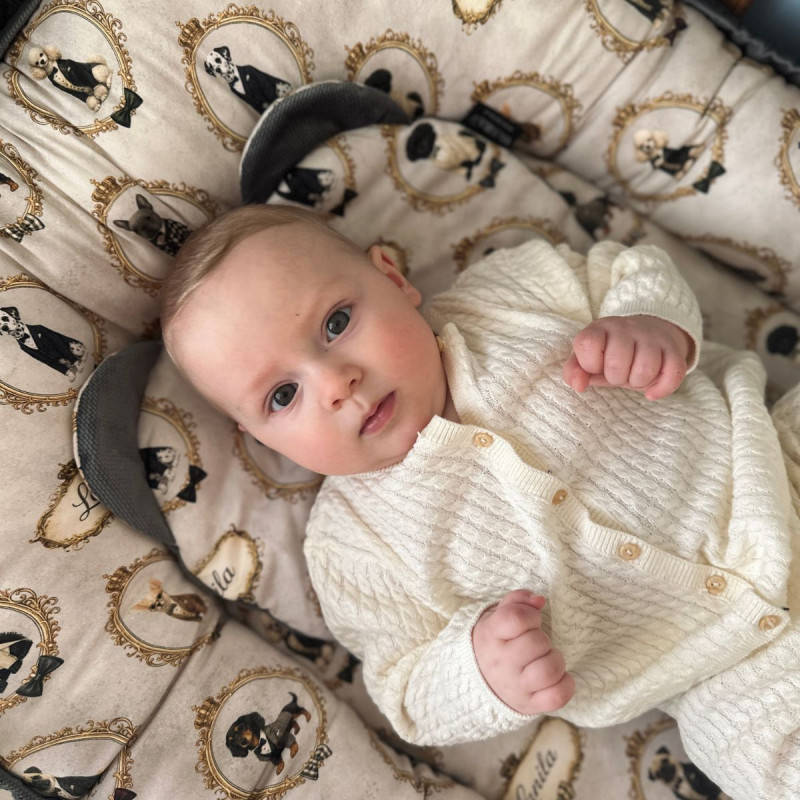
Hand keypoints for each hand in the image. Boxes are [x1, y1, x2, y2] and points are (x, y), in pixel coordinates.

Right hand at [472, 590, 573, 714]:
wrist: (477, 680)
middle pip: (537, 643)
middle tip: (537, 643)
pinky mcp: (529, 705)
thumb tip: (540, 600)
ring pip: (549, 670)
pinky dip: (565, 684)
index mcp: (492, 636)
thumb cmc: (496, 642)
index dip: (531, 615)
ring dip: (555, 660)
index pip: (515, 619)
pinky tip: (557, 677)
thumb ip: (518, 601)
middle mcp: (501, 663)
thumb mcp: (498, 616)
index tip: (531, 621)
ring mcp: (515, 687)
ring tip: (547, 658)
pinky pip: (557, 696)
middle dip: (543, 638)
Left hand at [562, 315, 692, 400]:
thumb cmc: (610, 354)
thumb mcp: (587, 359)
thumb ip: (574, 371)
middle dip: (615, 377)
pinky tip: (651, 392)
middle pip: (617, 364)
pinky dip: (661, 388)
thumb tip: (578, 385)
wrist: (648, 335)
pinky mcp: (673, 349)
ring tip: (634, 375)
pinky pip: (673, 373)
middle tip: (618, 373)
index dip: (589, 363)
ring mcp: (651, 337)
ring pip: (645, 369)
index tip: (595, 365)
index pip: (587, 343)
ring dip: (638, 382)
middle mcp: (626, 328)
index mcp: (600, 328)